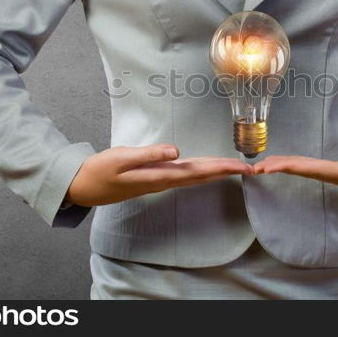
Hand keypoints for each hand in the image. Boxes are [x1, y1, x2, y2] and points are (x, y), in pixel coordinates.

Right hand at [66, 144, 252, 206]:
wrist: (85, 187)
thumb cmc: (100, 171)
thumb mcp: (121, 159)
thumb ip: (149, 154)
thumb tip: (176, 151)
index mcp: (160, 176)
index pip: (198, 171)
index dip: (221, 168)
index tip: (242, 166)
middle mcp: (164, 180)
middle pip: (202, 175)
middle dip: (227, 170)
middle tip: (252, 168)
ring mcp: (161, 180)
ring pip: (196, 176)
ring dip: (217, 171)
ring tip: (238, 168)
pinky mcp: (156, 177)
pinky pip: (186, 175)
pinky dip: (202, 171)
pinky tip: (210, 169)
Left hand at [252, 151, 337, 204]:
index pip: (314, 170)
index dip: (290, 167)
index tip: (267, 167)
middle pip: (309, 172)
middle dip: (283, 168)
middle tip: (256, 167)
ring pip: (315, 171)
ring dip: (293, 168)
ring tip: (271, 165)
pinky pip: (325, 170)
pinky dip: (309, 166)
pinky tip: (302, 166)